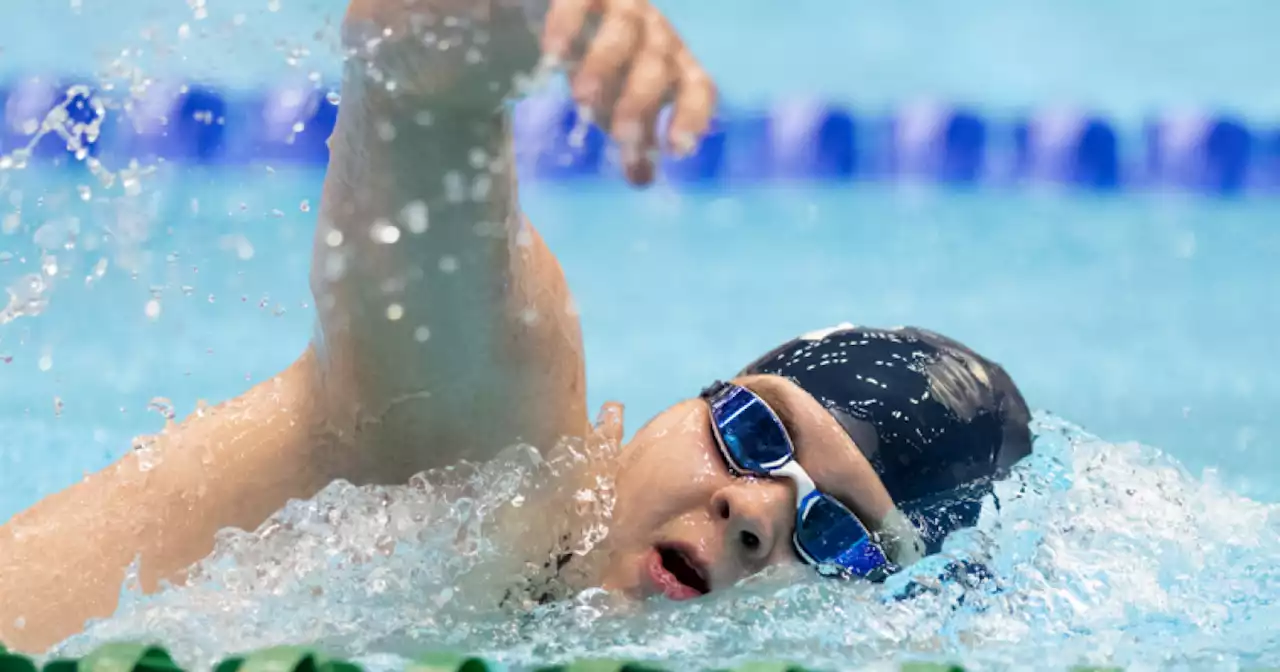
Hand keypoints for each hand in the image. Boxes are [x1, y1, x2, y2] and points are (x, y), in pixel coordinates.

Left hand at [343, 0, 715, 185]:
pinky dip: (690, 120)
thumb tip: (372, 22)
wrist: (453, 45)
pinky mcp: (651, 74)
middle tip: (581, 109)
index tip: (544, 60)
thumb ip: (393, 16)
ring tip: (627, 160)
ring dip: (647, 111)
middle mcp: (604, 0)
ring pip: (665, 62)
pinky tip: (663, 164)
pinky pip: (692, 88)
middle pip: (633, 24)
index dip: (571, 19)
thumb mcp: (397, 19)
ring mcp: (634, 35)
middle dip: (613, 72)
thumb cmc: (423, 24)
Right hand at [542, 0, 716, 184]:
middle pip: (656, 66)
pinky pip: (580, 1)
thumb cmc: (610, 66)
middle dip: (639, 102)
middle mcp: (656, 36)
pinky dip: (567, 25)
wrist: (580, 7)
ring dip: (604, 66)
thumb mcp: (621, 104)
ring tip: (581, 98)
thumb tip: (643, 181)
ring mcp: (624, 8)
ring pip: (622, 34)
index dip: (692, 117)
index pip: (698, 87)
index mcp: (674, 66)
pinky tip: (552, 54)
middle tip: (619, 136)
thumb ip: (634, 139)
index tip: (676, 150)